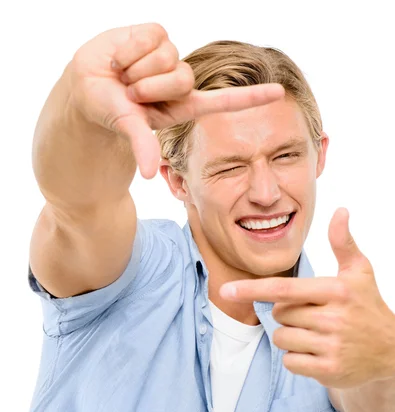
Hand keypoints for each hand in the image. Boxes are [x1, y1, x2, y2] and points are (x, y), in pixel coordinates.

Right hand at [68, 23, 283, 178]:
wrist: (86, 87)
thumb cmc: (109, 111)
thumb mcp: (127, 128)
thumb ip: (141, 146)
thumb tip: (148, 174)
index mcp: (183, 106)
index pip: (224, 101)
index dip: (250, 98)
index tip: (279, 94)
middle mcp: (181, 81)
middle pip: (182, 76)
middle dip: (149, 87)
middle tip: (130, 93)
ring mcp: (169, 57)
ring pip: (165, 56)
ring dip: (135, 69)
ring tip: (123, 77)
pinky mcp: (155, 35)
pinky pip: (150, 36)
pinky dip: (128, 50)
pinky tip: (119, 59)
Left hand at [220, 208, 394, 387]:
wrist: (391, 350)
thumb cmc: (368, 306)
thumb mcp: (359, 272)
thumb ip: (343, 242)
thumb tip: (340, 211)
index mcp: (336, 291)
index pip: (284, 289)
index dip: (252, 289)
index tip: (226, 290)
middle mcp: (334, 318)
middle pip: (280, 315)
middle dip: (289, 315)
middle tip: (314, 316)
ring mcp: (331, 346)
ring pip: (282, 339)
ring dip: (290, 337)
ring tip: (315, 334)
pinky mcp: (329, 371)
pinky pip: (290, 362)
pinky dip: (297, 358)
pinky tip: (317, 352)